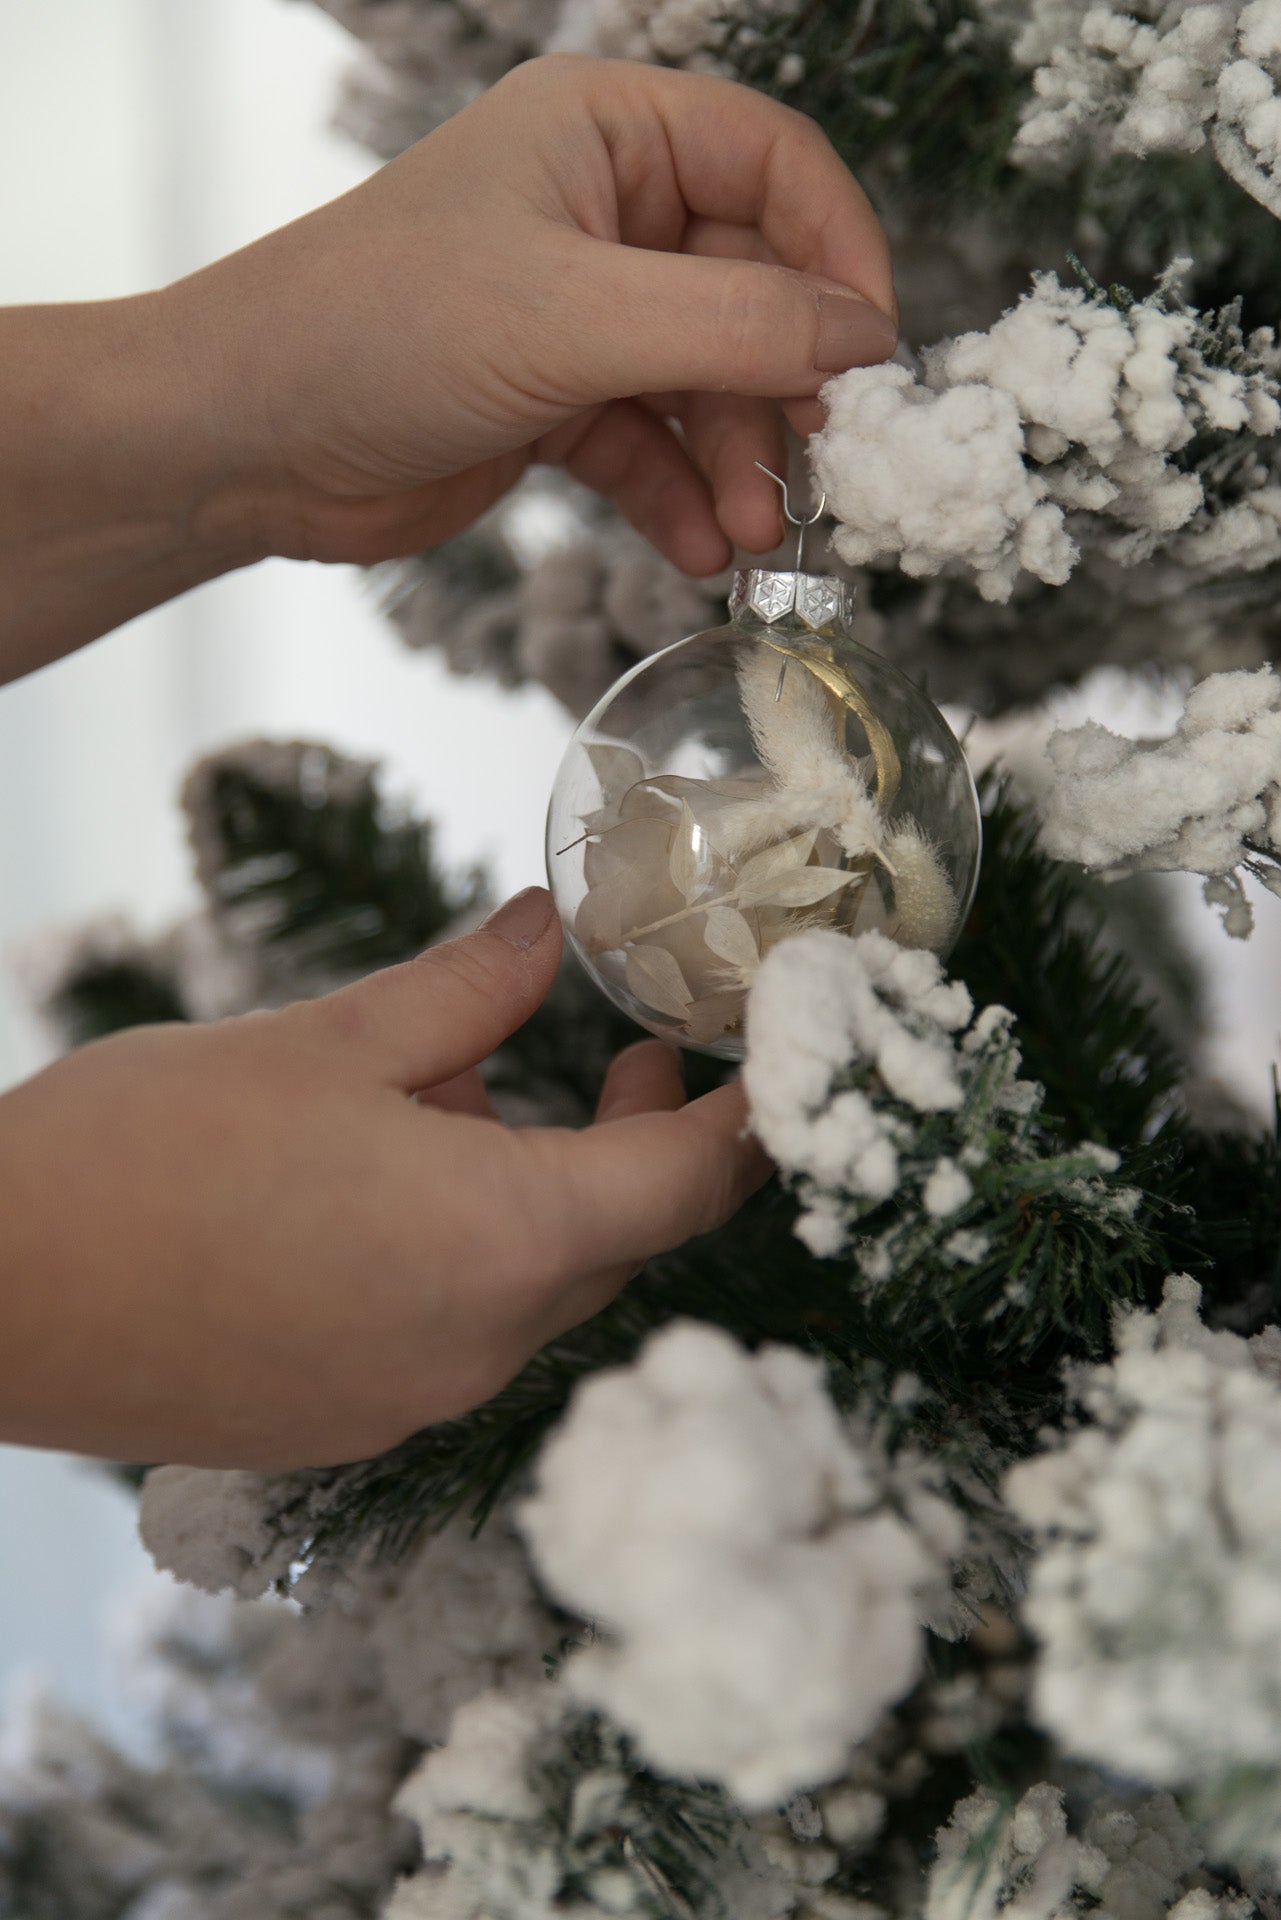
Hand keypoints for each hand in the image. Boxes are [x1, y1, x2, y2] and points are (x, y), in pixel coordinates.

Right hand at [0, 888, 769, 1469]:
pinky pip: (461, 1332)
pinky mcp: (350, 1423)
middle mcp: (481, 1346)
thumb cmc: (149, 1152)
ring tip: (462, 1099)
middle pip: (623, 1242)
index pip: (689, 1183)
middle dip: (643, 1146)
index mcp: (503, 1242)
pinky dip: (471, 1256)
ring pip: (539, 1288)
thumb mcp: (327, 1040)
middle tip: (630, 1051)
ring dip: (544, 1197)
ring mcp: (415, 1402)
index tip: (770, 1067)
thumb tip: (550, 929)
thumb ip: (468, 988)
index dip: (747, 1118)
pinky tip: (390, 1189)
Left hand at [165, 53, 896, 577]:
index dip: (837, 252)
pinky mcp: (556, 401)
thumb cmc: (381, 332)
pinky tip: (699, 551)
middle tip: (814, 472)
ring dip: (738, 461)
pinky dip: (681, 496)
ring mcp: (580, 312)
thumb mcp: (574, 318)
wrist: (244, 441)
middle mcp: (602, 212)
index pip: (774, 165)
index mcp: (605, 132)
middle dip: (781, 389)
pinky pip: (652, 445)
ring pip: (708, 380)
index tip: (873, 353)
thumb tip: (866, 339)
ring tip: (752, 537)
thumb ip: (734, 324)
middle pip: (752, 288)